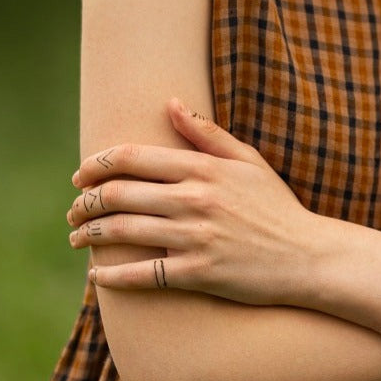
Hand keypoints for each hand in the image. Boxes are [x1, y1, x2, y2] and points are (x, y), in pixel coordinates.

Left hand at [67, 100, 323, 302]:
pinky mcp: (198, 274)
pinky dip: (112, 277)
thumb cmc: (276, 206)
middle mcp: (194, 200)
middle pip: (119, 194)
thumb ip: (207, 133)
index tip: (80, 175)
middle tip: (73, 211)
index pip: (132, 158)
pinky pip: (142, 275)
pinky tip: (97, 276)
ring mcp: (194, 238)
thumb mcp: (248, 161)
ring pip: (122, 232)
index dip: (96, 164)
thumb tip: (171, 103)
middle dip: (85, 202)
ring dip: (89, 235)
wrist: (307, 256)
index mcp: (203, 168)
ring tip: (76, 238)